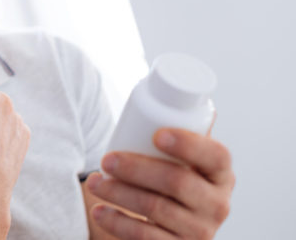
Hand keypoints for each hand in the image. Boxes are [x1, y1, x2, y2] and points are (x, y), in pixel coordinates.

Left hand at [86, 128, 234, 239]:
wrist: (169, 227)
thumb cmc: (170, 179)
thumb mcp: (183, 158)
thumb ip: (183, 130)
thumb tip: (180, 89)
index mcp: (221, 173)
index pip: (216, 155)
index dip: (189, 143)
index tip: (156, 134)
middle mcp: (217, 204)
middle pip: (178, 182)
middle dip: (136, 169)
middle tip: (106, 159)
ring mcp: (200, 231)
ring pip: (156, 208)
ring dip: (118, 193)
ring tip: (93, 181)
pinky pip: (147, 238)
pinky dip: (118, 223)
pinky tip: (99, 211)